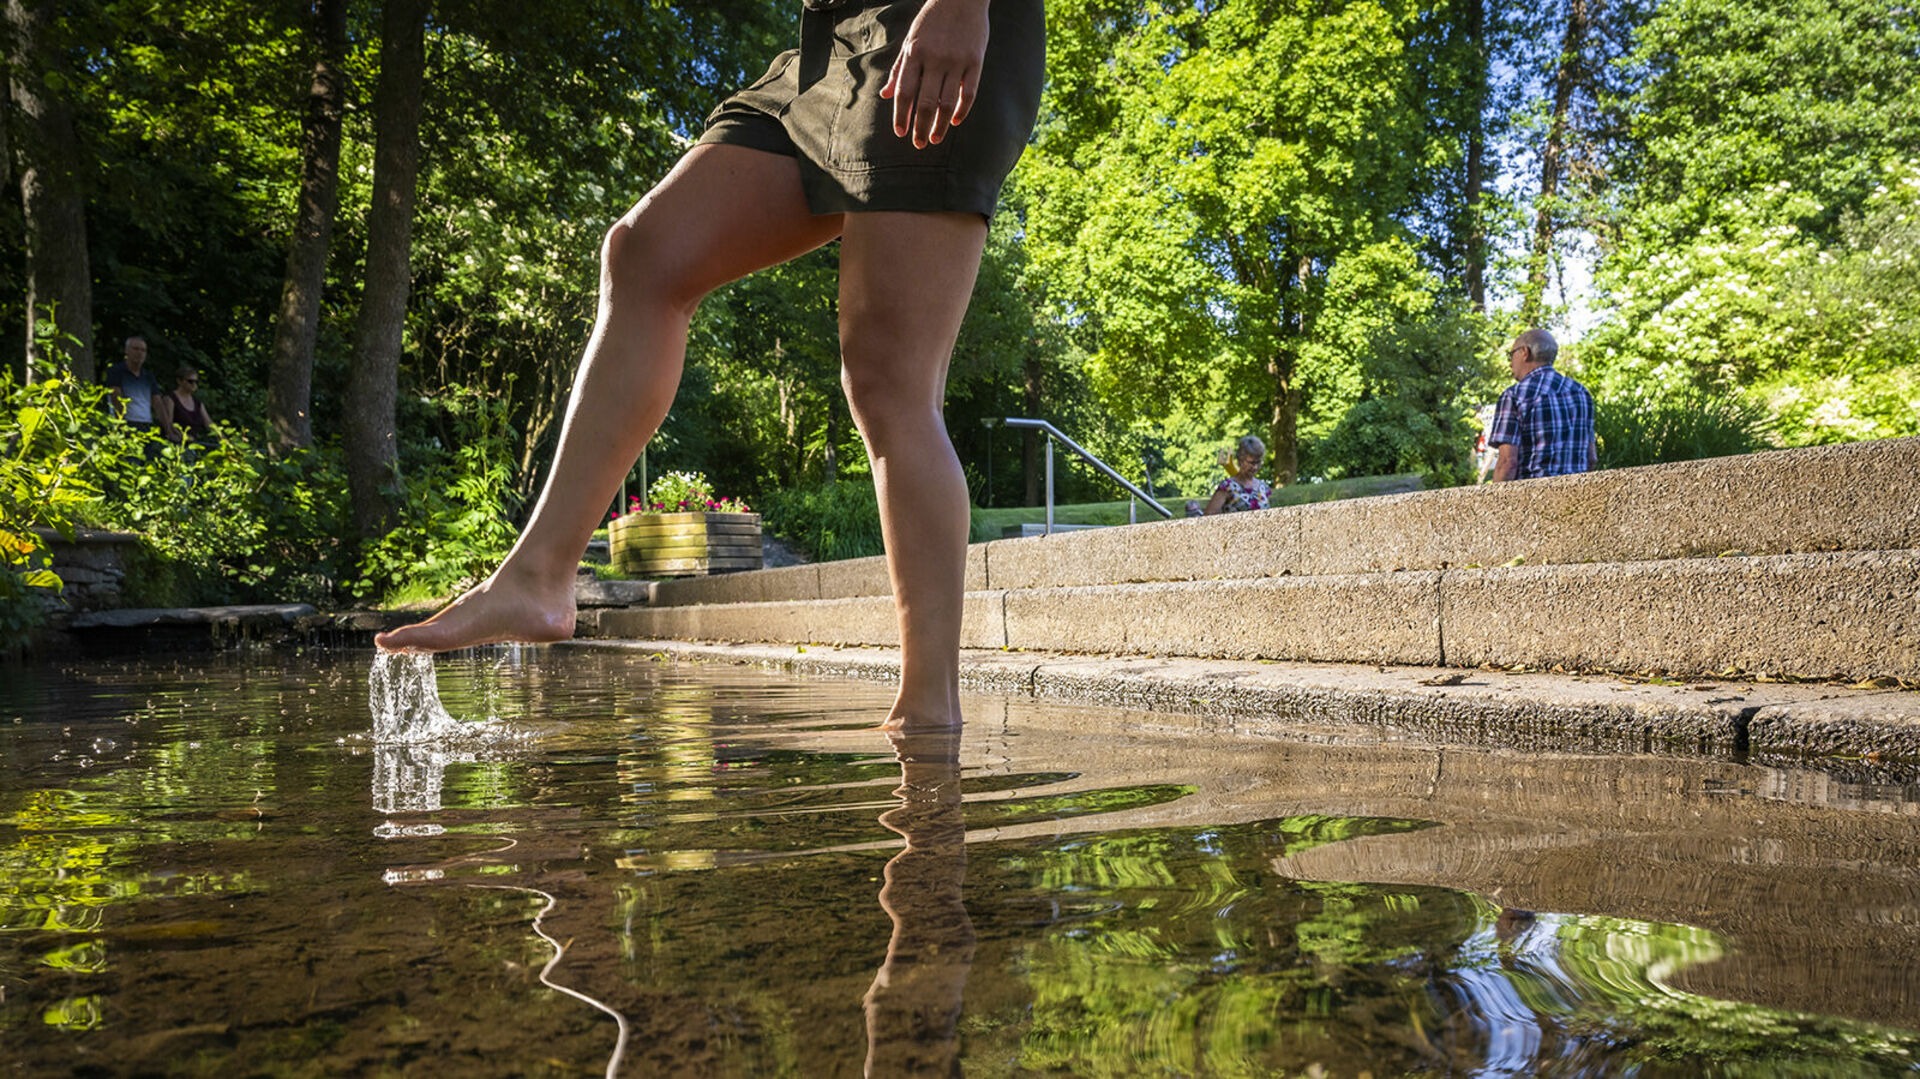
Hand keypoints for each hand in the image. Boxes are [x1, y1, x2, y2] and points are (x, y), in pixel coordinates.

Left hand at [880, 0, 989, 148]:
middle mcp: (934, 58)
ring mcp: (956, 60)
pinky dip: (962, 111)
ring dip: (939, 125)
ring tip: (934, 139)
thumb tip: (884, 95)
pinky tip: (955, 122)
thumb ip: (899, 68)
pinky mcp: (975, 61)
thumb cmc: (932, 19)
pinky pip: (969, 93)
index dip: (901, 115)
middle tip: (918, 144)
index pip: (904, 92)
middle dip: (919, 127)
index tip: (900, 133)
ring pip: (946, 103)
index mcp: (914, 53)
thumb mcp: (911, 39)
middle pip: (925, 103)